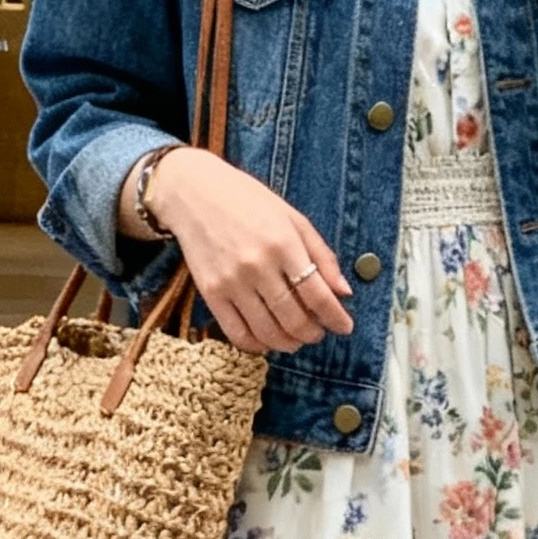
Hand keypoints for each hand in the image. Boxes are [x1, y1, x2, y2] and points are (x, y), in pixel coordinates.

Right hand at [123, 149, 353, 353]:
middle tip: (318, 332)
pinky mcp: (210, 293)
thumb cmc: (247, 201)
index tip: (345, 327)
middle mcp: (257, 265)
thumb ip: (321, 255)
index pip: (317, 294)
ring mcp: (231, 281)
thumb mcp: (292, 218)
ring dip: (289, 343)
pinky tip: (267, 341)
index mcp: (283, 243)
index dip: (335, 317)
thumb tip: (344, 292)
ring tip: (296, 339)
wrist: (192, 193)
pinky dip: (257, 345)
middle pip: (294, 318)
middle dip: (313, 333)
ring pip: (268, 331)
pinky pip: (237, 333)